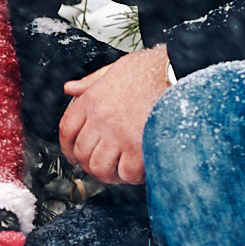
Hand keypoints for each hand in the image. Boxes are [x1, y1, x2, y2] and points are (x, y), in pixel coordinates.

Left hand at [58, 45, 171, 185]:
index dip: (68, 147)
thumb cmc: (150, 70)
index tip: (74, 155)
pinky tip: (138, 168)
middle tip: (101, 165)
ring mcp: (119, 134)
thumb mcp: (114, 69)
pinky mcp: (139, 147)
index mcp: (92, 100)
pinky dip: (131, 176)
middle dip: (89, 163)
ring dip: (108, 174)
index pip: (66, 130)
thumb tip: (70, 89)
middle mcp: (101, 118)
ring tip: (118, 170)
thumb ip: (91, 82)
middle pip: (82, 153)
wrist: (177, 70)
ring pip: (99, 167)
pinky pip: (126, 173)